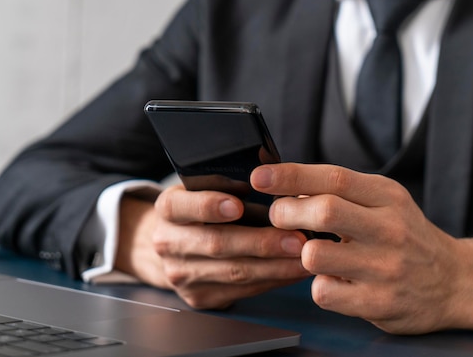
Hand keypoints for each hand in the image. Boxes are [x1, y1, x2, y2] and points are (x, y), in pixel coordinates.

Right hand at [116, 186, 309, 309]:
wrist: (172, 245)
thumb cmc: (200, 210)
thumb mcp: (202, 189)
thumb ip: (228, 183)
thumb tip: (274, 176)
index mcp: (169, 209)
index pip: (181, 206)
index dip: (208, 206)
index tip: (239, 206)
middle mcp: (168, 243)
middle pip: (216, 244)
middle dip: (261, 243)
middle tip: (296, 239)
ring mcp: (181, 274)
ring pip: (233, 272)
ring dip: (275, 267)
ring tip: (304, 256)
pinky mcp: (198, 297)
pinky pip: (242, 291)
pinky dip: (272, 280)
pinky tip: (293, 271)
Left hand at [250, 163, 472, 333]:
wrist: (454, 281)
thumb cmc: (407, 237)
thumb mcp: (385, 203)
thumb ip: (343, 192)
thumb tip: (289, 186)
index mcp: (387, 197)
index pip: (333, 177)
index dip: (291, 176)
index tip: (260, 177)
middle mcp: (390, 228)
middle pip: (324, 210)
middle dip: (286, 212)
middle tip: (279, 217)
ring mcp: (386, 268)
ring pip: (315, 254)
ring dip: (301, 253)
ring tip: (314, 252)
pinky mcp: (379, 302)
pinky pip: (324, 292)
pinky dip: (319, 285)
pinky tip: (334, 280)